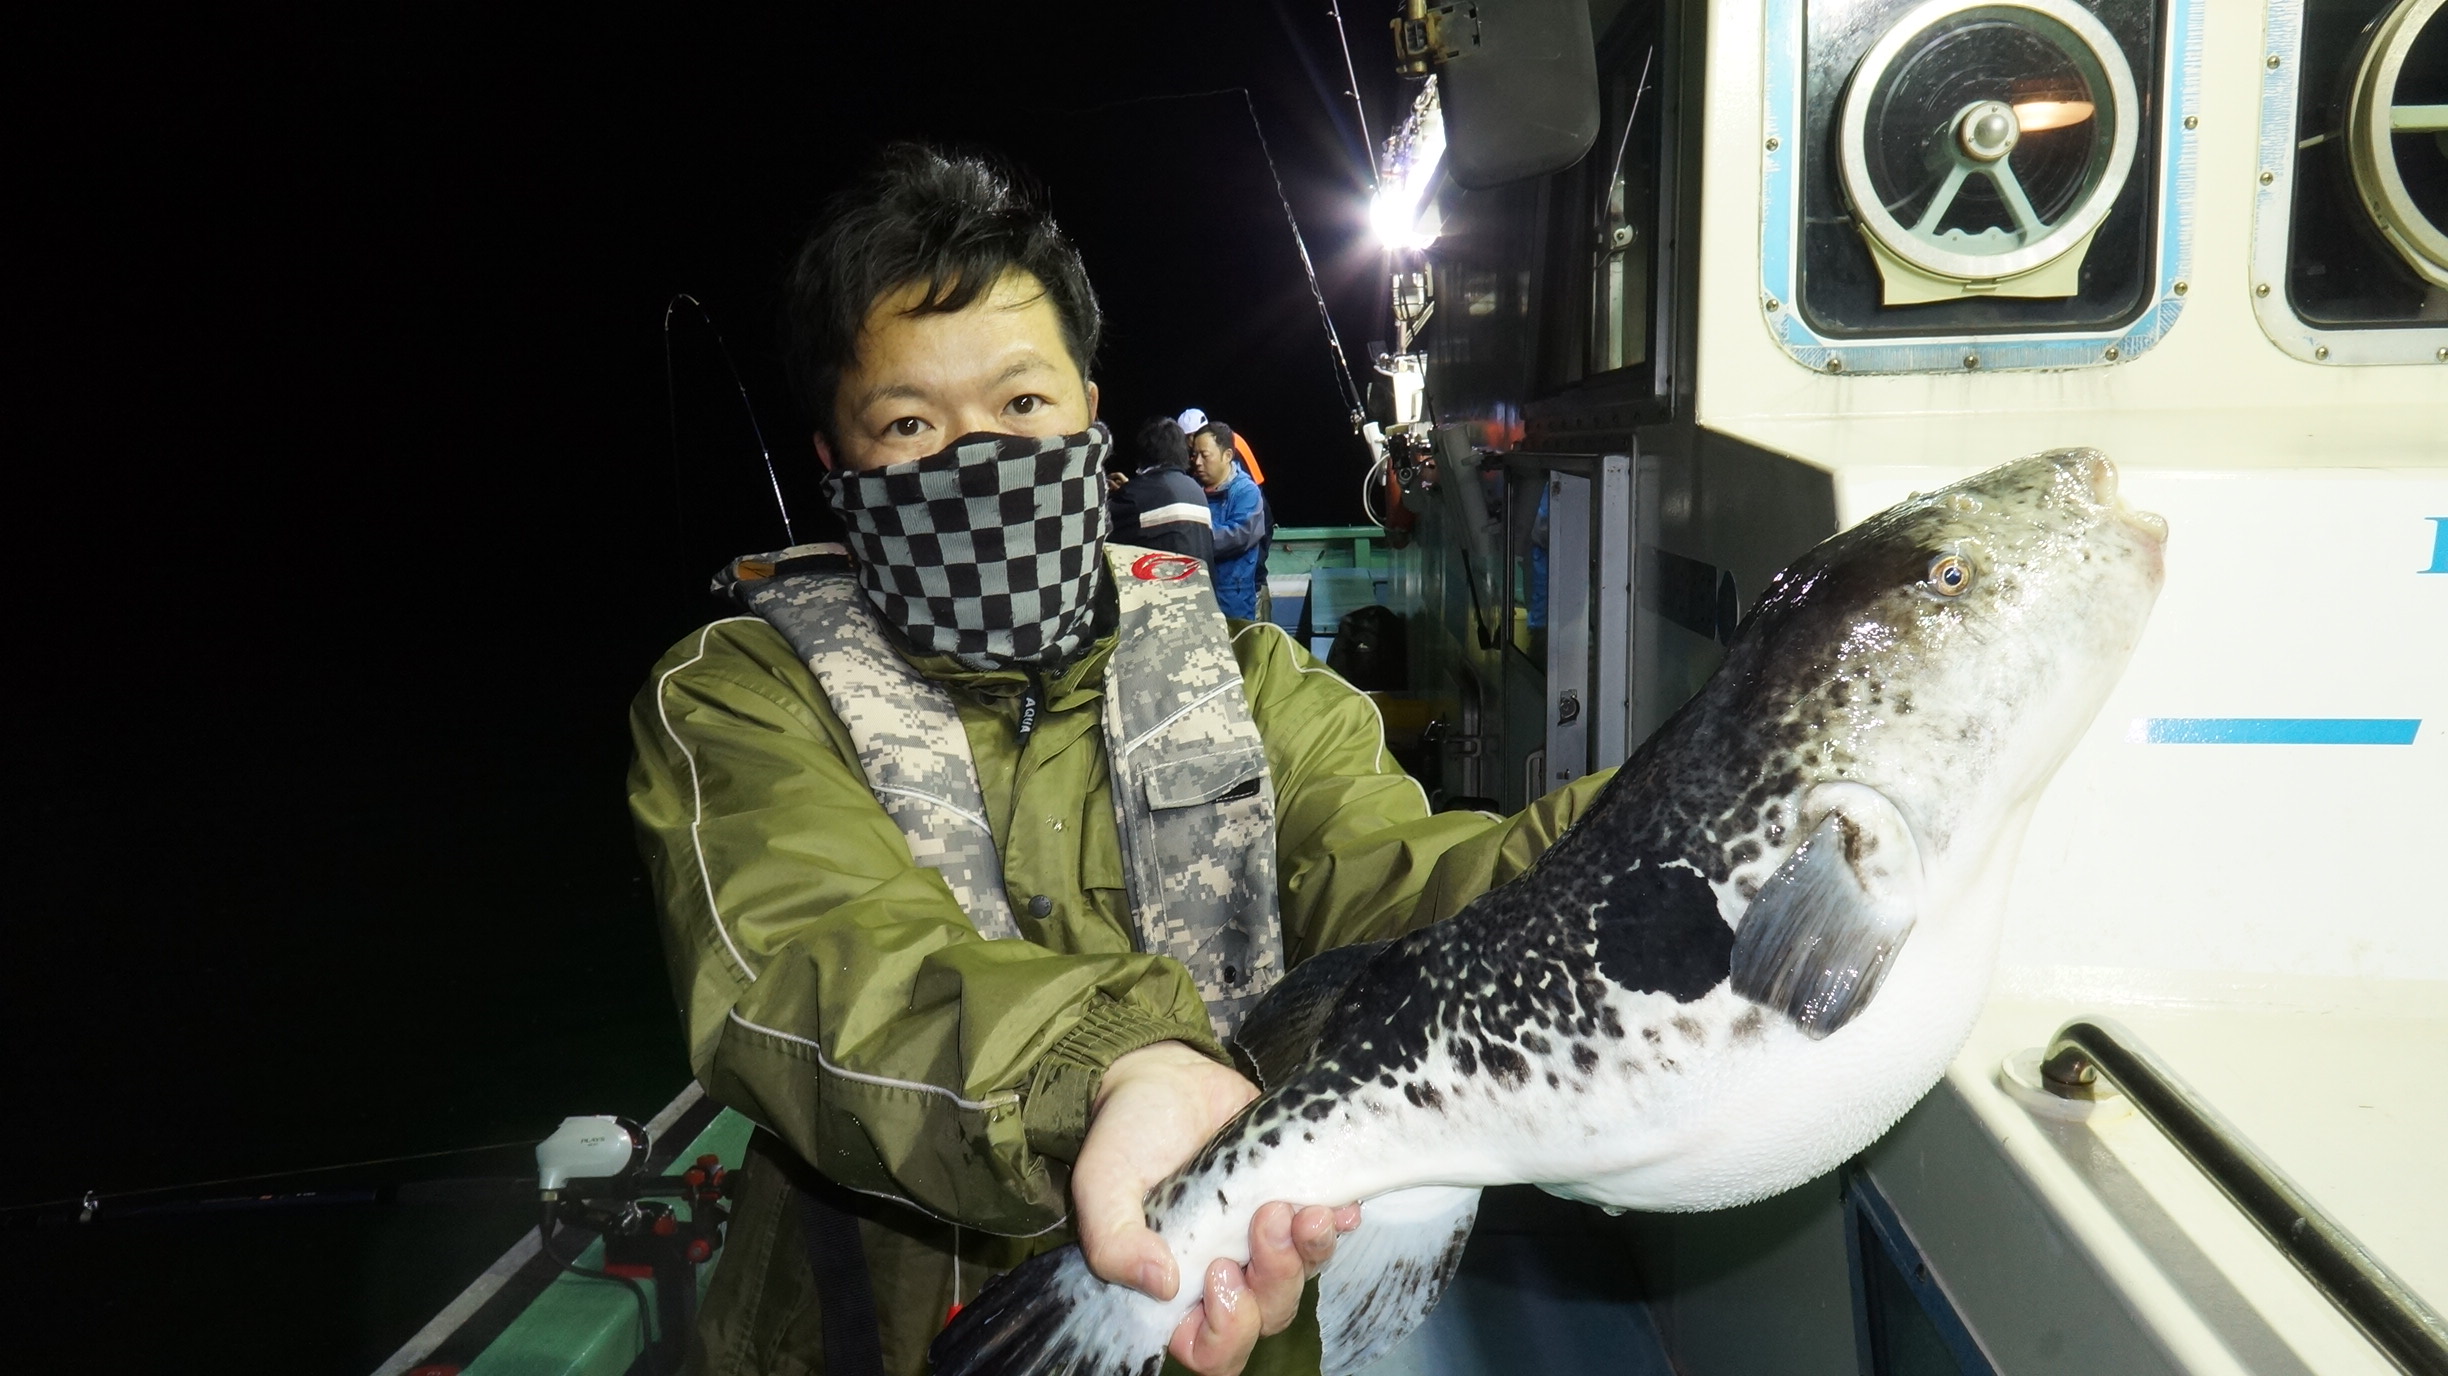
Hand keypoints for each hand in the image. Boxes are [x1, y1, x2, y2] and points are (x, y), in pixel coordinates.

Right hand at [1072, 1042, 1360, 1375]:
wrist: (1164, 1077)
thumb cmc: (1126, 1134)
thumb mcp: (1101, 1184)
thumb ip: (1113, 1240)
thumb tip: (1160, 1283)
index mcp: (1172, 1287)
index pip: (1208, 1350)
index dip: (1226, 1331)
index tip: (1220, 1272)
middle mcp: (1220, 1274)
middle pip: (1267, 1316)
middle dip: (1275, 1278)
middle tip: (1267, 1218)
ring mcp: (1259, 1241)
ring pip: (1301, 1277)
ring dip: (1309, 1250)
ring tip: (1296, 1207)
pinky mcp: (1291, 1202)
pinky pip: (1327, 1233)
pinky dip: (1337, 1225)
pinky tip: (1337, 1206)